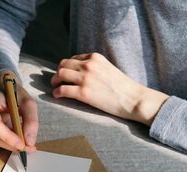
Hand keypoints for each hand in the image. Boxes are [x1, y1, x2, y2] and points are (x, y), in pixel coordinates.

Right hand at [0, 71, 37, 151]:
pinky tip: (14, 137)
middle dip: (12, 144)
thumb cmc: (14, 95)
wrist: (2, 90)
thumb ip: (31, 120)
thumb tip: (29, 142)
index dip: (7, 136)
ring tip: (25, 142)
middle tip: (29, 147)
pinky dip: (5, 142)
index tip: (22, 144)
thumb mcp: (28, 102)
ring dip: (10, 144)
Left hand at [51, 53, 168, 125]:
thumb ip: (94, 66)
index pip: (72, 59)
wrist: (133, 99)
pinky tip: (57, 96)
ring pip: (60, 75)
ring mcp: (85, 79)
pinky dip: (56, 92)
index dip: (66, 67)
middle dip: (57, 73)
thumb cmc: (122, 86)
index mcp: (95, 57)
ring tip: (55, 87)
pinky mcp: (83, 93)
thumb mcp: (108, 68)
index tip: (64, 74)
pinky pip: (62, 90)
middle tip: (56, 81)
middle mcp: (88, 65)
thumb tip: (80, 72)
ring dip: (54, 81)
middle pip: (63, 65)